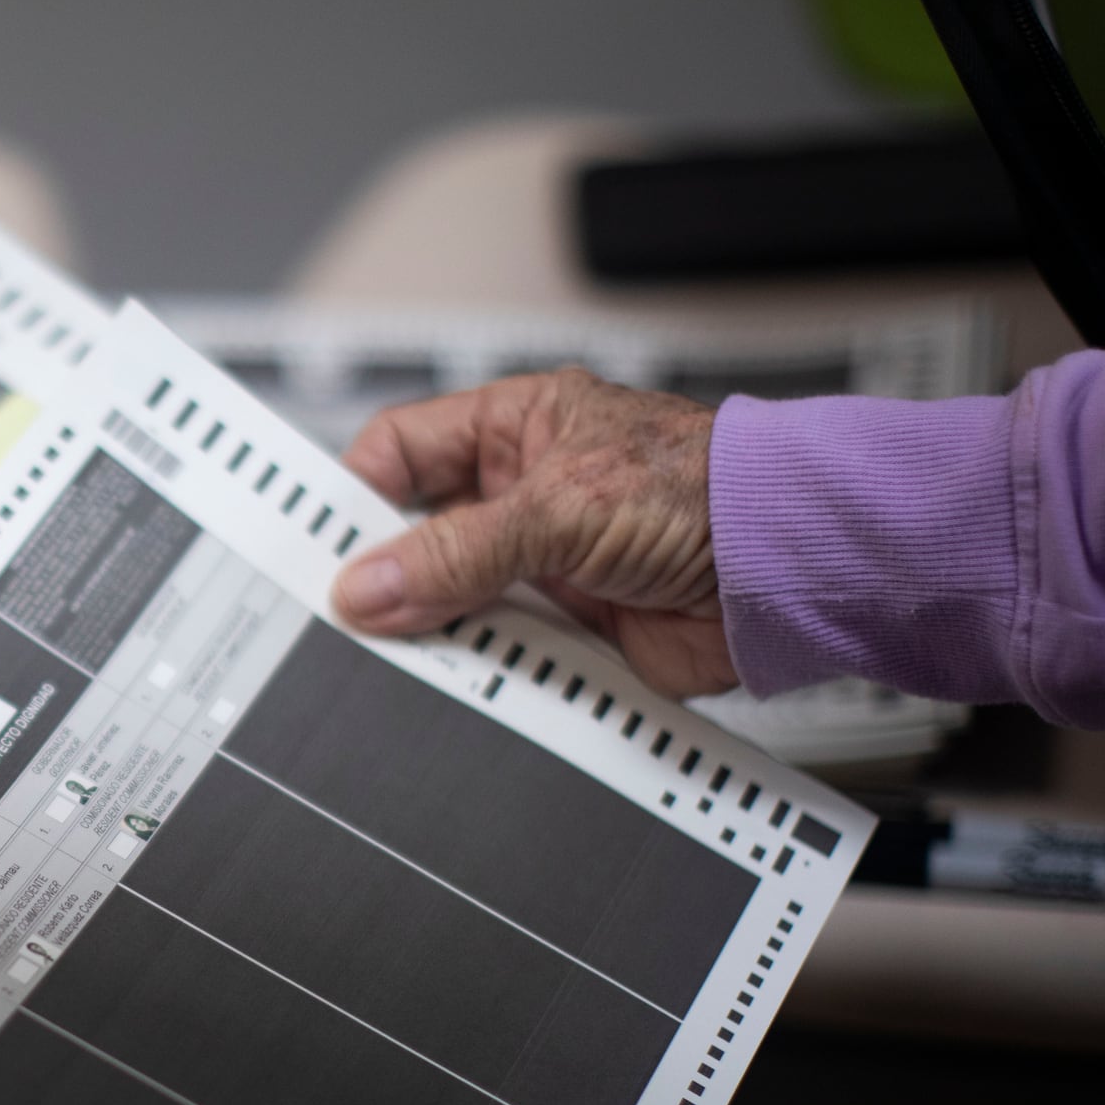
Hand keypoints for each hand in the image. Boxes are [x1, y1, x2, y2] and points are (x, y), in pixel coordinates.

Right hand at [331, 369, 736, 696]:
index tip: (314, 543)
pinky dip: (478, 670)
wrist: (790, 570)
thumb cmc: (708, 491)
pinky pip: (499, 653)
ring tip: (398, 645)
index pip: (401, 452)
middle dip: (385, 573)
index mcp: (517, 428)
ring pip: (451, 601)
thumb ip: (457, 551)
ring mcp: (544, 564)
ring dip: (432, 626)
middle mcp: (524, 494)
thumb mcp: (557, 507)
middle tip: (345, 607)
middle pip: (418, 536)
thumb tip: (369, 585)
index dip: (352, 493)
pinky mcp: (569, 629)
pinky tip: (458, 676)